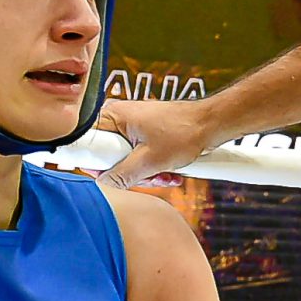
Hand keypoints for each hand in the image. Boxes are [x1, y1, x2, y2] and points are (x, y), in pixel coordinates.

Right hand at [93, 97, 223, 189]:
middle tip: (147, 176)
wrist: (213, 125)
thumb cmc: (185, 131)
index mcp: (113, 115)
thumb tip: (104, 184)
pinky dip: (153, 169)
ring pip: (126, 161)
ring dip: (145, 174)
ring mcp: (133, 128)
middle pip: (108, 156)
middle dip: (129, 174)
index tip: (107, 174)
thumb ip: (122, 175)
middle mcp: (119, 119)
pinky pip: (139, 158)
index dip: (96, 163)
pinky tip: (169, 174)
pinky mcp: (145, 136)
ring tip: (165, 175)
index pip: (87, 143)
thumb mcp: (150, 160)